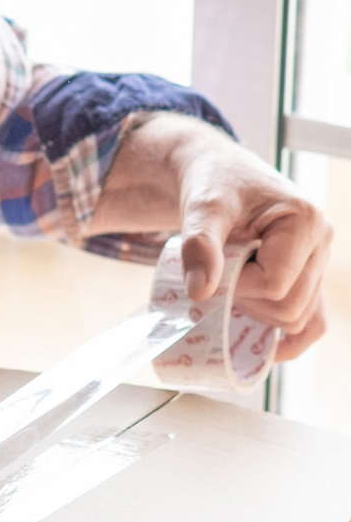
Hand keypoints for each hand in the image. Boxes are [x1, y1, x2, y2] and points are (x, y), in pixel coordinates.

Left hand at [175, 126, 330, 359]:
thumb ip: (199, 245)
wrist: (217, 175)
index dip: (235, 289)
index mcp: (305, 220)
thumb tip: (199, 292)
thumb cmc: (213, 184)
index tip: (211, 271)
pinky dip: (290, 339)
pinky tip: (264, 346)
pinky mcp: (309, 276)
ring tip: (232, 285)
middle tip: (218, 277)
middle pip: (288, 307)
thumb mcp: (201, 207)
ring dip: (257, 314)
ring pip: (296, 319)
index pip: (274, 284)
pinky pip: (313, 323)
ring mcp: (319, 262)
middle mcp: (323, 241)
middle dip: (245, 303)